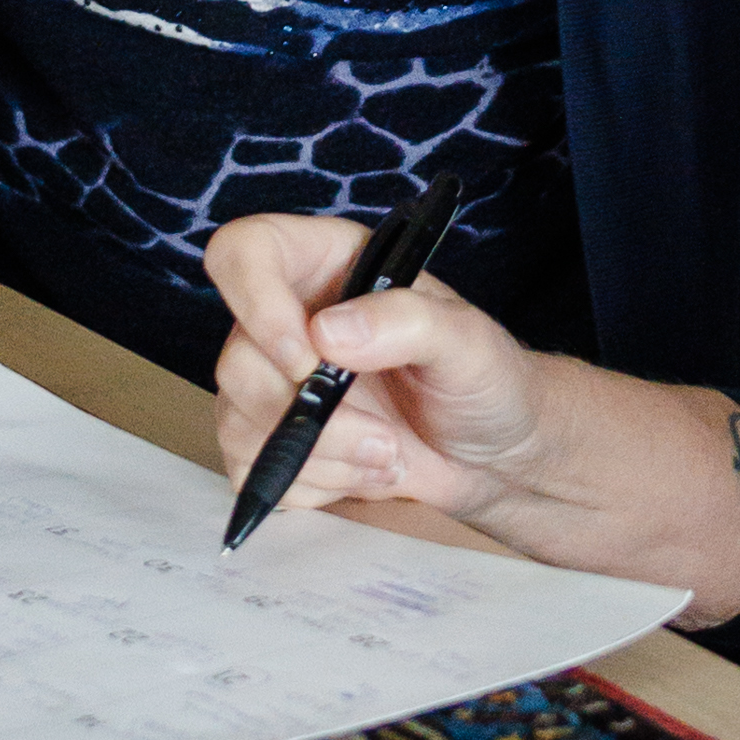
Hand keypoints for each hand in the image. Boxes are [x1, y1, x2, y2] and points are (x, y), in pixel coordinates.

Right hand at [204, 210, 739, 624]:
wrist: (502, 457)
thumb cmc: (492, 382)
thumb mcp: (469, 342)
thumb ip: (407, 322)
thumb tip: (327, 331)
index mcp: (327, 266)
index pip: (244, 253)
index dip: (254, 301)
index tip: (307, 356)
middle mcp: (291, 319)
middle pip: (237, 357)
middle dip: (312, 417)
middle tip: (385, 439)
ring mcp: (278, 385)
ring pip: (241, 422)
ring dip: (320, 459)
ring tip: (393, 460)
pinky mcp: (279, 444)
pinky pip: (253, 470)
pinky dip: (311, 486)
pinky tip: (370, 476)